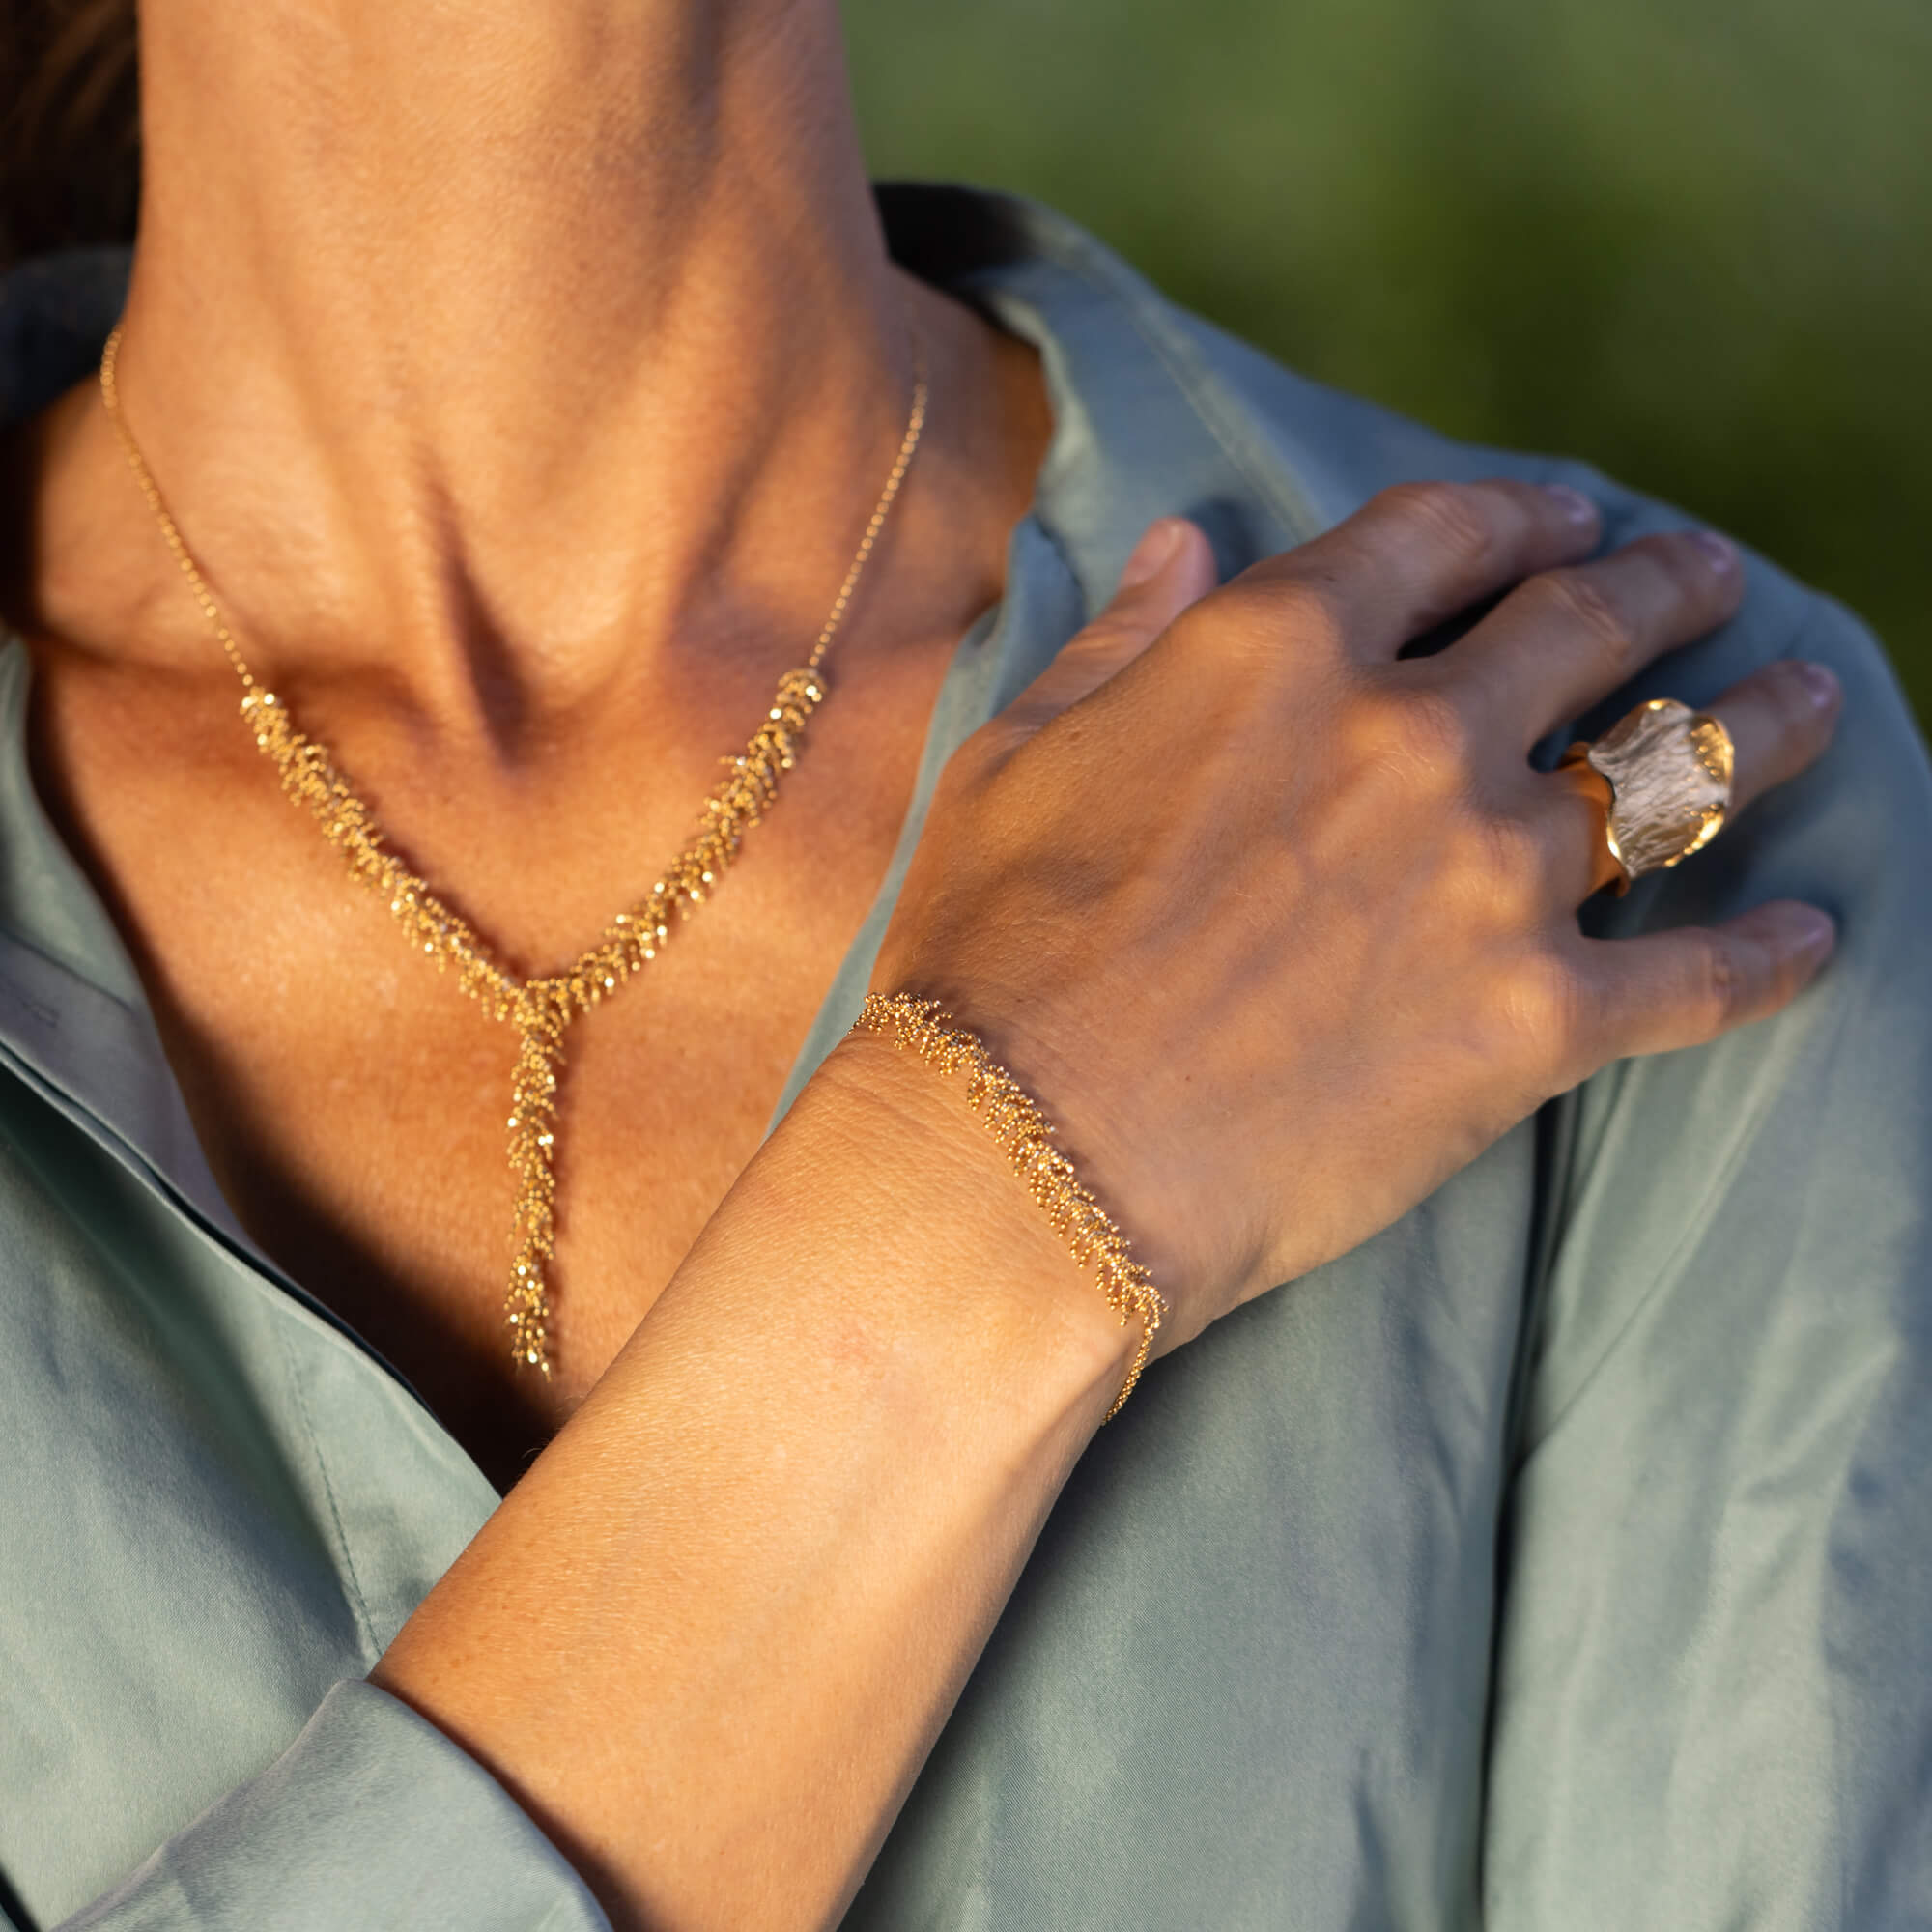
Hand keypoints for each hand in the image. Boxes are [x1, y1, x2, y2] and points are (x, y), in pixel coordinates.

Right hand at [868, 482, 1840, 1350]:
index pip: (1441, 537)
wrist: (1029, 1152)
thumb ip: (1121, 638)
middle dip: (1657, 586)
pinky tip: (1816, 938)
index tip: (1563, 517)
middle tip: (1704, 576)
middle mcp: (1412, 733)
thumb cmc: (991, 953)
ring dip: (1766, 722)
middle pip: (1584, 626)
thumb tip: (1191, 540)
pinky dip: (1770, 959)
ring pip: (1678, 770)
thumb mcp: (1017, 757)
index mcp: (1281, 648)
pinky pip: (1698, 978)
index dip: (1517, 515)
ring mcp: (1489, 876)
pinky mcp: (1535, 1022)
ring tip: (1813, 698)